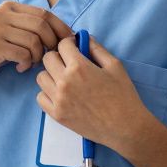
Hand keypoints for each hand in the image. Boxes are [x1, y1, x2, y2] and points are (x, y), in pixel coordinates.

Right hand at [0, 1, 74, 85]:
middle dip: (53, 42)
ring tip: (31, 63)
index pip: (44, 13)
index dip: (60, 27)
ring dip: (39, 56)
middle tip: (50, 56)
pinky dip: (27, 63)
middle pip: (42, 24)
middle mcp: (2, 14)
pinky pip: (24, 53)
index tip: (68, 41)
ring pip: (35, 40)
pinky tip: (20, 67)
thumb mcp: (9, 32)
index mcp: (8, 7)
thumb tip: (64, 33)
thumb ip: (29, 27)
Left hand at [35, 35, 151, 151]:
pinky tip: (61, 94)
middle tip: (69, 62)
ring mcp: (58, 99)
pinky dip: (48, 93)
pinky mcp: (57, 115)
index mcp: (79, 67)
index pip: (62, 45)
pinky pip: (40, 97)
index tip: (74, 48)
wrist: (125, 128)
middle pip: (47, 58)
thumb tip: (83, 38)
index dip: (69, 43)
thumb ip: (97, 49)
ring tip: (65, 79)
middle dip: (58, 56)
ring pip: (41, 77)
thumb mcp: (115, 66)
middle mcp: (64, 82)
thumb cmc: (123, 96)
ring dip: (51, 74)